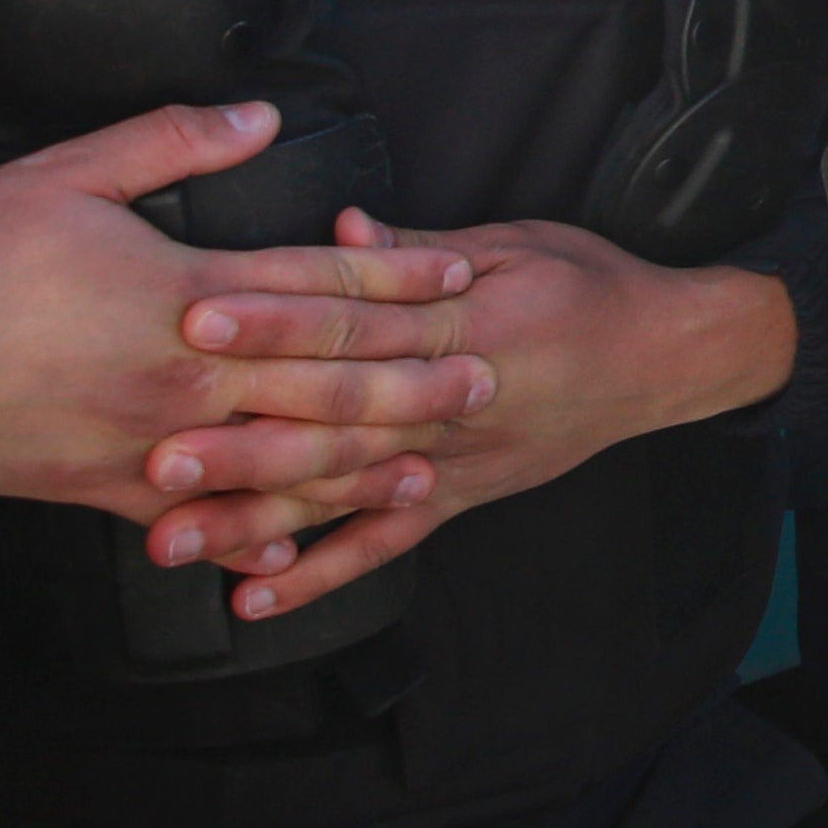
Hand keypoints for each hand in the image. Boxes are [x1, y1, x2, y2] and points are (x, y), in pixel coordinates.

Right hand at [0, 103, 494, 533]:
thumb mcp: (67, 172)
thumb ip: (172, 142)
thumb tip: (261, 116)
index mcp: (183, 291)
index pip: (316, 287)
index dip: (396, 282)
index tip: (460, 279)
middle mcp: (179, 375)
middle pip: (321, 381)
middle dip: (413, 380)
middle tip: (489, 379)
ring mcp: (143, 443)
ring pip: (274, 461)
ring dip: (359, 463)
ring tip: (428, 466)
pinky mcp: (95, 493)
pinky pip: (193, 519)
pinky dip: (252, 530)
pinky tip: (300, 542)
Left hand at [143, 226, 794, 620]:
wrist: (669, 358)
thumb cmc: (589, 285)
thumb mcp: (513, 241)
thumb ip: (418, 246)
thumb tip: (339, 229)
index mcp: (462, 321)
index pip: (352, 323)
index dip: (274, 323)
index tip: (197, 320)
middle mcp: (452, 401)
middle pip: (332, 420)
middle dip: (241, 439)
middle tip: (158, 453)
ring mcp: (454, 460)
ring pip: (344, 492)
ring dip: (257, 518)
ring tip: (173, 538)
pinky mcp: (460, 499)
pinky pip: (384, 546)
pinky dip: (320, 576)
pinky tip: (254, 598)